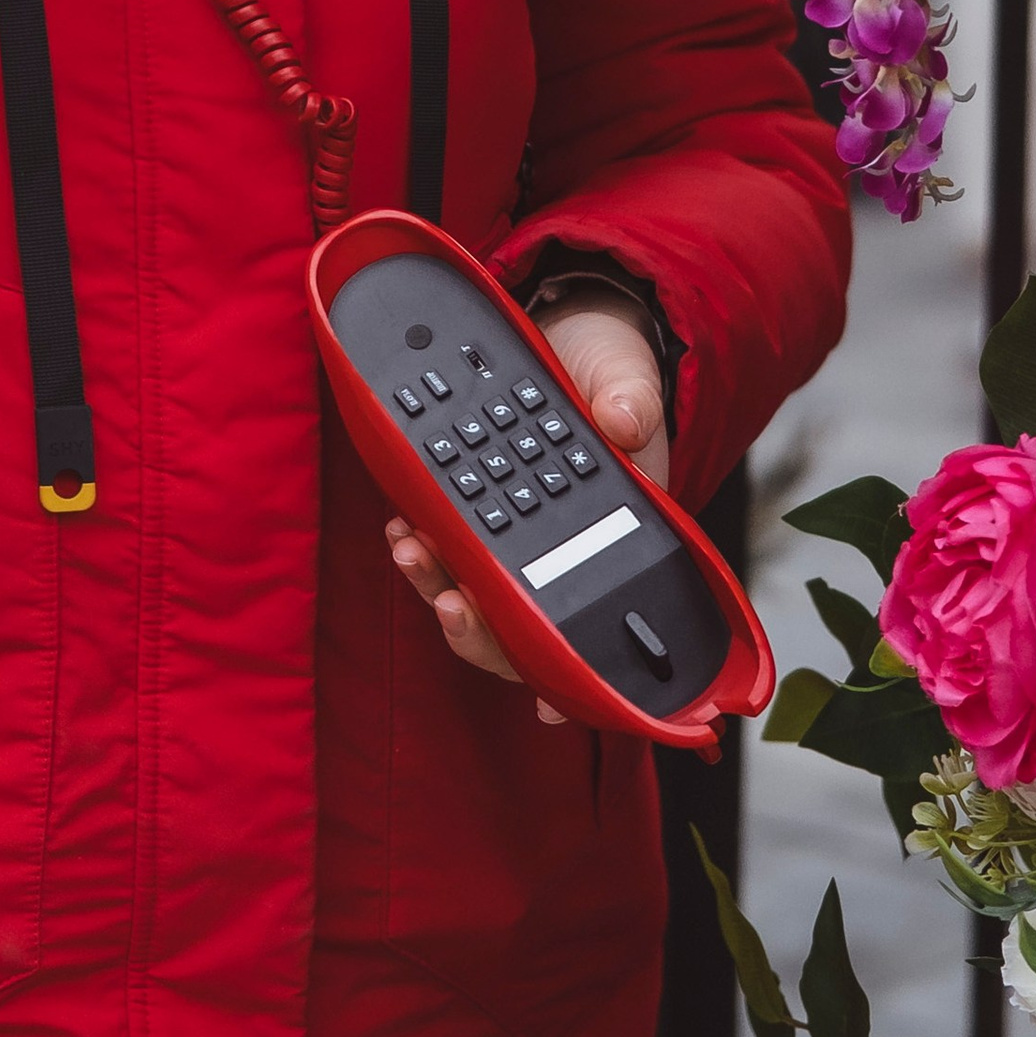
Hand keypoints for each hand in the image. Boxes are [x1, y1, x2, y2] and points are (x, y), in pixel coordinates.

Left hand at [386, 291, 667, 725]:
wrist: (572, 335)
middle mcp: (563, 550)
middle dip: (482, 630)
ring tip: (410, 551)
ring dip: (439, 588)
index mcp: (616, 538)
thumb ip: (632, 398)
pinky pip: (448, 548)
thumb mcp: (628, 376)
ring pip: (478, 595)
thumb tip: (624, 421)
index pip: (592, 620)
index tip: (545, 701)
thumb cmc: (611, 371)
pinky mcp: (478, 507)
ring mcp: (517, 534)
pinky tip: (403, 529)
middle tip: (451, 604)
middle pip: (523, 628)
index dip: (568, 669)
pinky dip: (425, 550)